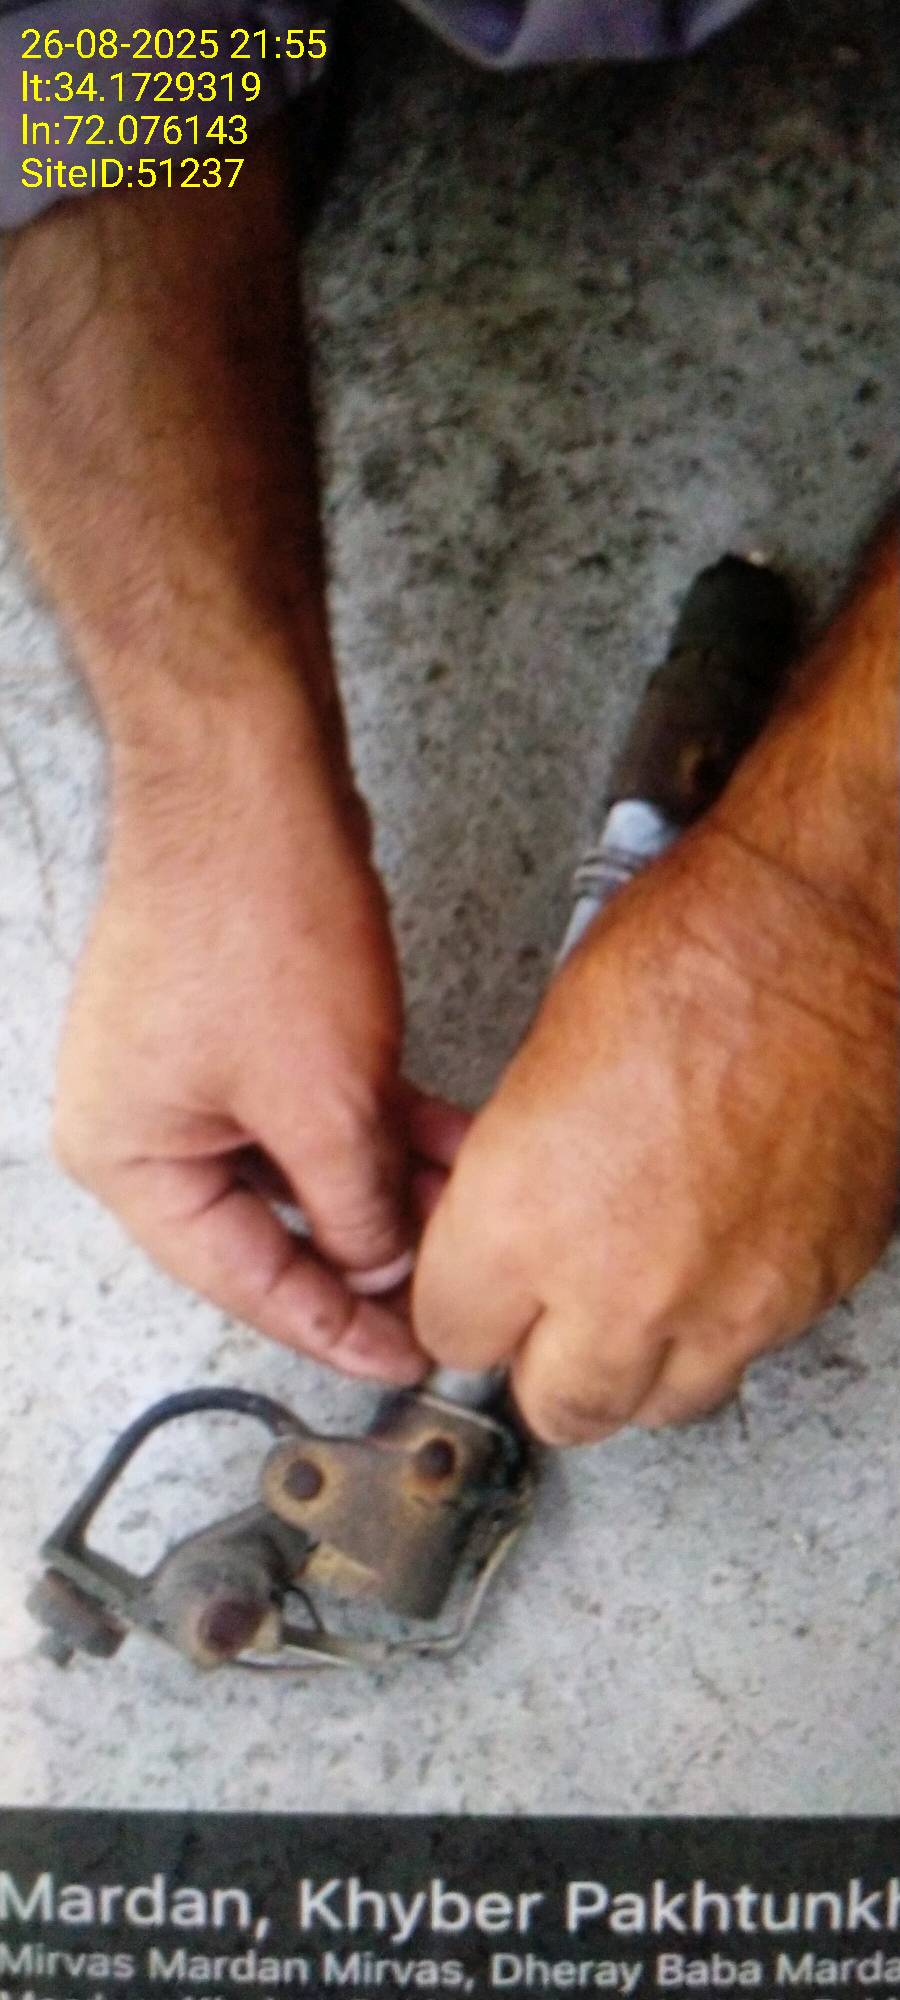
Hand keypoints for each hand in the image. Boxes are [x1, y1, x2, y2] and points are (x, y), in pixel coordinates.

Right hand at [54, 689, 462, 1381]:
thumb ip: (356, 1207)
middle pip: (271, 1224)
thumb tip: (385, 1267)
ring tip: (470, 1220)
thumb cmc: (254, 924)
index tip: (409, 1361)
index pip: (243, 1280)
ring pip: (304, 1160)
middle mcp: (147, 1120)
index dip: (335, 1327)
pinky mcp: (241, 1018)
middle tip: (451, 1297)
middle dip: (371, 1252)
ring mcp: (192, 1066)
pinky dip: (376, 1124)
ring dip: (387, 1185)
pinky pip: (313, 1100)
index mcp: (132, 1159)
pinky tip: (452, 1148)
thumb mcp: (323, 1101)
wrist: (251, 778)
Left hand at [415, 558, 897, 1441]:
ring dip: (635, 1362)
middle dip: (541, 1363)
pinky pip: (747, 1352)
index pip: (451, 1333)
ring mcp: (729, 1302)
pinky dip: (721, 1323)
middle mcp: (623, 1285)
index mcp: (527, 1218)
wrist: (829, 933)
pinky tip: (714, 1254)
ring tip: (634, 1292)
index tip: (474, 1282)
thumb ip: (512, 1181)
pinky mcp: (809, 1292)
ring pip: (659, 1404)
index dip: (460, 1301)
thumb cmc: (695, 952)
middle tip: (547, 1313)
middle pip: (557, 1406)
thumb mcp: (539, 1058)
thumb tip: (506, 1227)